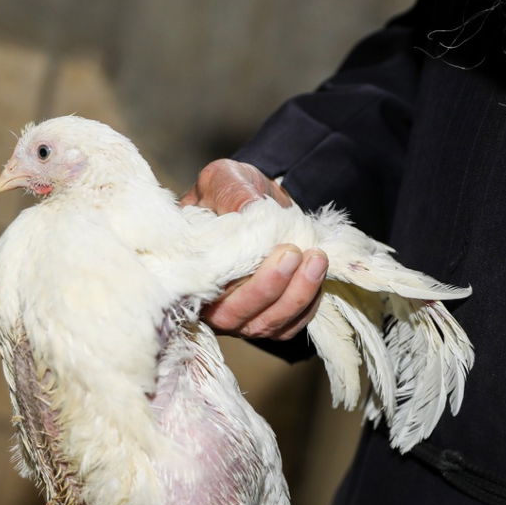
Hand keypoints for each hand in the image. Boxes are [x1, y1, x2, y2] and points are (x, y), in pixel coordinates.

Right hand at [179, 160, 325, 339]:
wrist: (257, 199)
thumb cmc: (231, 191)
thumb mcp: (224, 179)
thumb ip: (230, 195)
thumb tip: (246, 212)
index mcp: (188, 272)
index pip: (201, 294)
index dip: (227, 285)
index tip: (253, 252)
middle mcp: (209, 303)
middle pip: (235, 316)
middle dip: (268, 288)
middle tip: (292, 253)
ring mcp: (240, 316)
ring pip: (267, 325)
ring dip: (296, 295)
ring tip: (316, 258)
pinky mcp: (270, 319)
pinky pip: (291, 324)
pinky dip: (308, 303)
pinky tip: (317, 271)